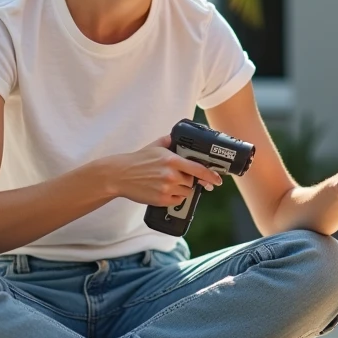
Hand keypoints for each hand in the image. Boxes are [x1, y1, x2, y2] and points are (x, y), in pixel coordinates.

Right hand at [102, 135, 224, 206]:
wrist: (120, 175)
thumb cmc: (137, 160)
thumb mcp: (154, 146)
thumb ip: (169, 140)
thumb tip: (177, 136)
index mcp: (172, 160)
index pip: (198, 169)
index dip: (210, 176)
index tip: (217, 180)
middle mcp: (171, 175)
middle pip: (192, 182)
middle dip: (189, 180)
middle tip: (179, 178)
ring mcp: (166, 188)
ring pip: (186, 192)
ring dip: (182, 189)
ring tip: (169, 184)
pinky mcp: (161, 200)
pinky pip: (177, 201)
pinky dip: (175, 198)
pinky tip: (165, 191)